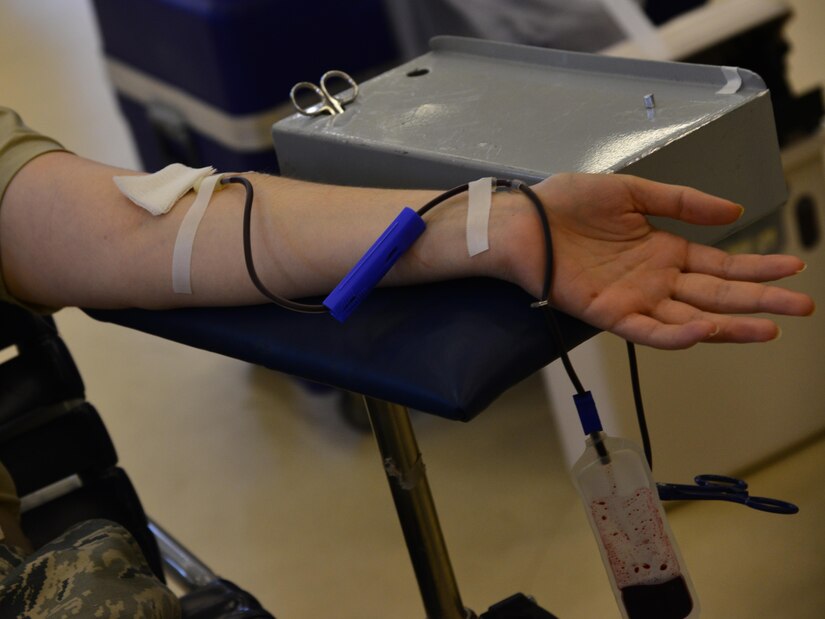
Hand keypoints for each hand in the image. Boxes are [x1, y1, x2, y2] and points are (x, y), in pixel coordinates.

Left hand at [518, 173, 814, 348]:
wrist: (525, 219)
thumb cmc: (569, 204)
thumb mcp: (633, 192)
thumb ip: (682, 201)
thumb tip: (734, 211)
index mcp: (663, 250)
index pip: (720, 266)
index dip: (756, 268)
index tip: (793, 267)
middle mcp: (655, 279)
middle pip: (716, 295)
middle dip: (760, 300)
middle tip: (802, 305)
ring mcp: (634, 299)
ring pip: (691, 317)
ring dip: (730, 324)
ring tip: (770, 327)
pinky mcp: (607, 313)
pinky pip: (647, 330)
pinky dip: (676, 334)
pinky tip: (706, 330)